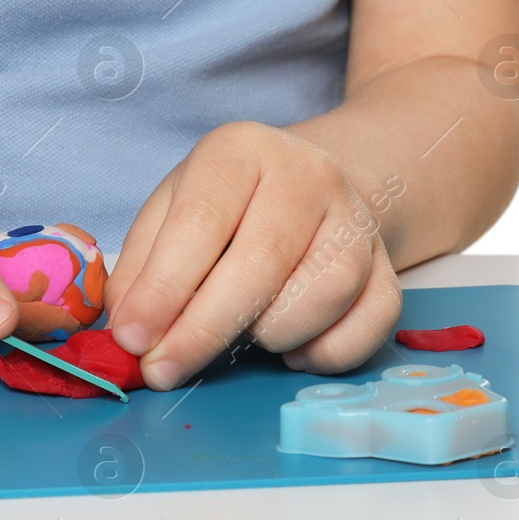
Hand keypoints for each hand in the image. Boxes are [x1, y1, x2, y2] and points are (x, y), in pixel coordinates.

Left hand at [106, 122, 400, 389]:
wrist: (307, 185)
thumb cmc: (223, 207)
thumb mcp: (168, 213)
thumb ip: (141, 269)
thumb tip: (130, 331)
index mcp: (240, 151)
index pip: (200, 222)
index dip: (163, 288)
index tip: (133, 338)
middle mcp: (307, 175)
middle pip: (262, 262)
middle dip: (204, 329)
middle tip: (164, 369)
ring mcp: (357, 219)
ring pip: (326, 292)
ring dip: (273, 333)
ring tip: (242, 337)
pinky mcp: (388, 266)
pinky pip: (371, 321)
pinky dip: (327, 351)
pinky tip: (292, 351)